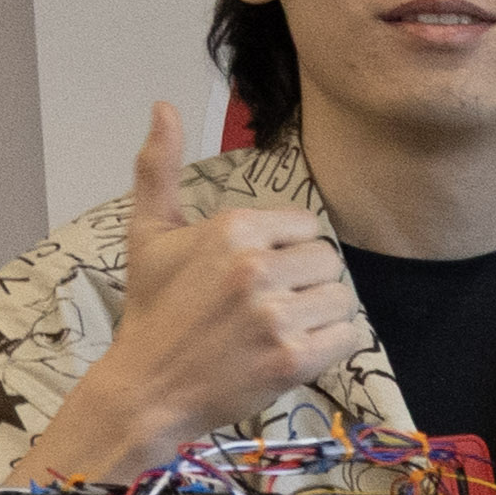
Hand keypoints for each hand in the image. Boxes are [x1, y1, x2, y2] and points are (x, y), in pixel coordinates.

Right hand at [40, 102, 369, 482]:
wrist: (145, 388)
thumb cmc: (151, 310)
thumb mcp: (148, 233)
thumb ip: (160, 168)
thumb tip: (164, 106)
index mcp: (232, 229)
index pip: (307, 226)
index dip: (288, 252)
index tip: (258, 277)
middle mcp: (256, 267)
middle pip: (329, 261)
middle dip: (307, 284)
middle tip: (270, 307)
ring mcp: (276, 315)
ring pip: (344, 299)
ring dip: (322, 316)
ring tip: (281, 330)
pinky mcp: (293, 360)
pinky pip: (350, 337)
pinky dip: (333, 346)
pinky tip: (297, 351)